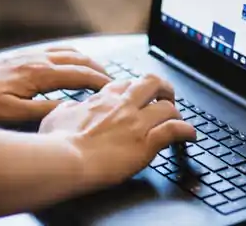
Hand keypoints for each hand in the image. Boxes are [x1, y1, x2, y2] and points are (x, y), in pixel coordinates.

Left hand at [0, 47, 111, 122]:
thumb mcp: (15, 114)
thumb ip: (46, 111)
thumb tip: (73, 109)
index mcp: (41, 74)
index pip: (82, 74)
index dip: (102, 82)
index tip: (117, 91)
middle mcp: (39, 60)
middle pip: (80, 59)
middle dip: (100, 69)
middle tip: (115, 83)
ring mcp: (30, 56)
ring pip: (69, 52)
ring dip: (87, 61)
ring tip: (98, 72)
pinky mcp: (22, 58)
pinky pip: (56, 51)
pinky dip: (71, 56)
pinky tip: (70, 64)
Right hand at [39, 74, 196, 188]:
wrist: (64, 160)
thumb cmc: (56, 143)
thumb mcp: (55, 117)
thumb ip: (68, 109)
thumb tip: (70, 107)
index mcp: (101, 99)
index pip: (125, 84)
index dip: (134, 88)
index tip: (137, 96)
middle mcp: (122, 106)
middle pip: (151, 83)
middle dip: (163, 88)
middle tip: (166, 97)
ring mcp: (136, 123)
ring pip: (167, 107)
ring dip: (175, 113)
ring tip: (178, 119)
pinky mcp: (146, 143)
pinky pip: (175, 130)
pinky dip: (186, 131)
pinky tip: (190, 136)